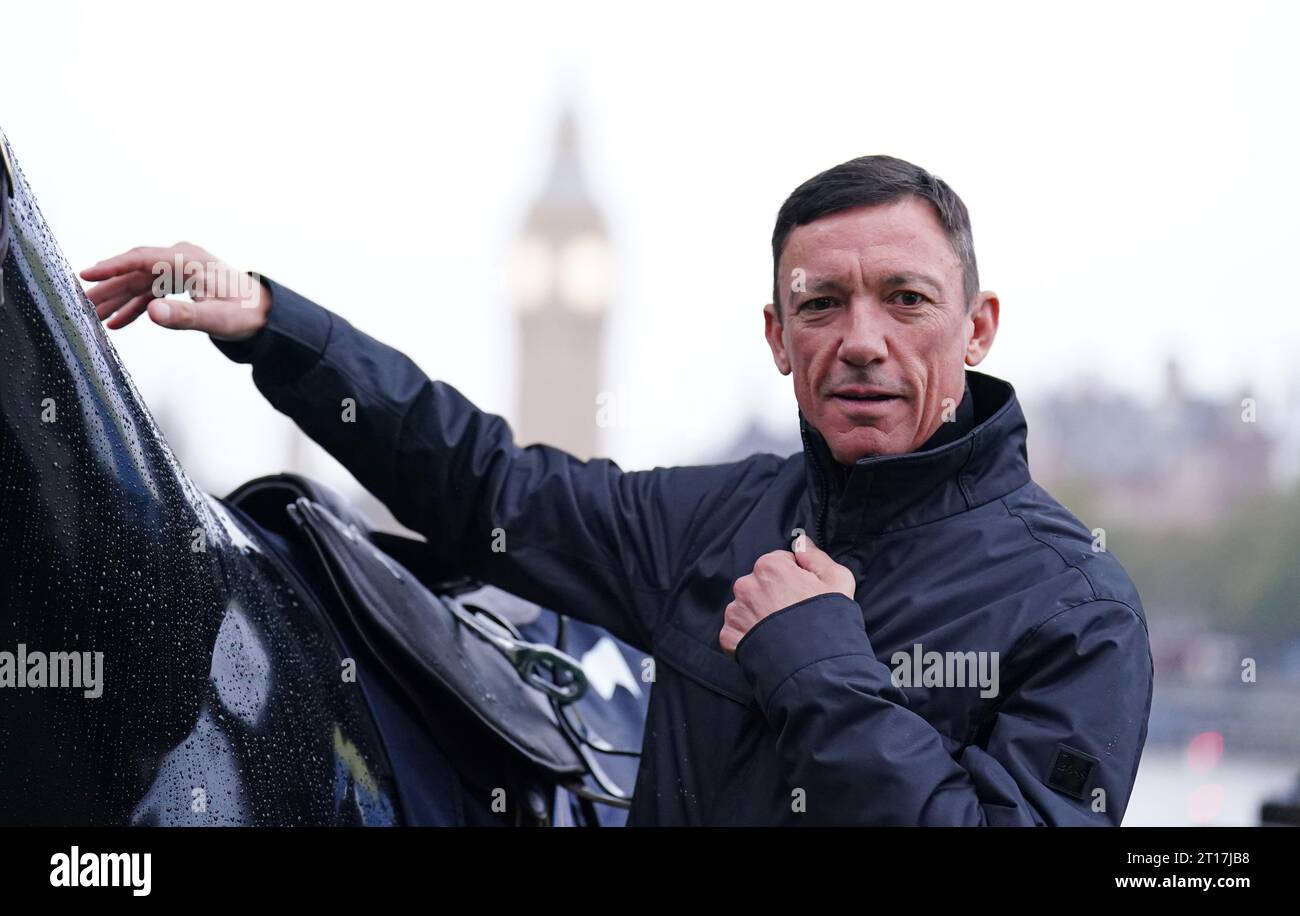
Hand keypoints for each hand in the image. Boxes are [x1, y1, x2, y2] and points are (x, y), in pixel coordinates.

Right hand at [81, 242, 269, 340]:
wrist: (267, 314)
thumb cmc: (246, 313)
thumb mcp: (215, 318)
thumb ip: (184, 316)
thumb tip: (152, 312)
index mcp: (188, 260)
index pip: (141, 259)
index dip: (112, 267)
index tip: (86, 275)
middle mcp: (182, 260)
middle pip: (136, 272)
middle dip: (110, 289)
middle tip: (85, 305)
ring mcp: (181, 270)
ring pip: (141, 283)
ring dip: (120, 300)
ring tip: (97, 317)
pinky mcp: (182, 281)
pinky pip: (153, 291)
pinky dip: (137, 306)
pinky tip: (119, 321)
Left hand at [720, 535, 855, 657]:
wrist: (815, 667)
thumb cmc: (830, 621)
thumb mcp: (838, 580)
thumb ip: (816, 556)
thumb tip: (800, 542)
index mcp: (770, 566)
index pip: (778, 563)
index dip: (794, 578)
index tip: (803, 595)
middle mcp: (747, 584)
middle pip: (759, 584)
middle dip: (773, 596)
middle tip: (792, 617)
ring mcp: (735, 611)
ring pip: (746, 607)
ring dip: (758, 616)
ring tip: (780, 633)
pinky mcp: (729, 636)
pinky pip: (736, 631)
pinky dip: (748, 637)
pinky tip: (768, 645)